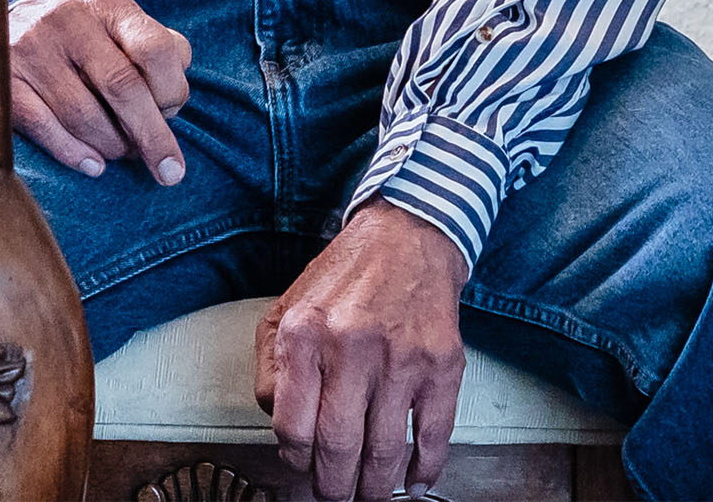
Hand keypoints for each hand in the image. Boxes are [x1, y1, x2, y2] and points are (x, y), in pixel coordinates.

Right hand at [7, 0, 192, 183]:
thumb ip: (160, 54)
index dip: (172, 91)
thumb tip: (174, 105)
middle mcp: (68, 20)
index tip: (174, 114)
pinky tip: (94, 164)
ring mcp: (31, 49)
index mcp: (108, 5)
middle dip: (152, 136)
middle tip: (169, 172)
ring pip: (84, 116)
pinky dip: (75, 154)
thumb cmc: (84, 39)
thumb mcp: (121, 28)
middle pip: (122, 87)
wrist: (1, 27)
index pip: (155, 49)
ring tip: (121, 153)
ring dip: (112, 147)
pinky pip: (45, 128)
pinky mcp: (5, 81)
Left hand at [256, 201, 468, 499]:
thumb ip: (271, 369)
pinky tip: (413, 483)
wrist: (408, 236)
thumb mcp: (285, 309)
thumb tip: (281, 425)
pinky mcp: (442, 364)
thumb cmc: (346, 277)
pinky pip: (433, 435)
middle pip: (338, 449)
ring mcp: (401, 357)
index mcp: (304, 334)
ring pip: (384, 452)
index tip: (302, 468)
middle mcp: (351, 346)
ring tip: (368, 494)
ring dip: (375, 488)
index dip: (295, 461)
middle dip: (334, 488)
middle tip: (334, 495)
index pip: (292, 428)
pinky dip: (424, 471)